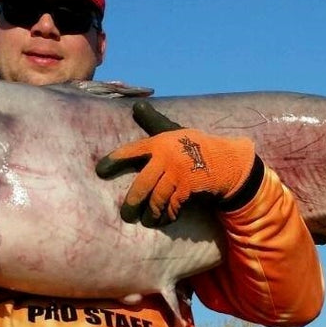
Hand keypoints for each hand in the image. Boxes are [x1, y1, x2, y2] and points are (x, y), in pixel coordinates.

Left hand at [96, 101, 255, 225]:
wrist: (226, 161)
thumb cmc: (195, 145)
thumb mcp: (174, 131)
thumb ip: (153, 122)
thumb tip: (136, 104)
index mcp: (159, 143)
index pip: (131, 152)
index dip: (114, 161)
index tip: (99, 171)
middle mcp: (166, 157)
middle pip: (142, 184)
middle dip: (133, 202)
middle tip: (126, 215)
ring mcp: (178, 174)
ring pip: (156, 199)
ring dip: (150, 214)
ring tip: (146, 222)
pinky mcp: (188, 188)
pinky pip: (172, 206)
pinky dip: (167, 216)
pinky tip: (163, 220)